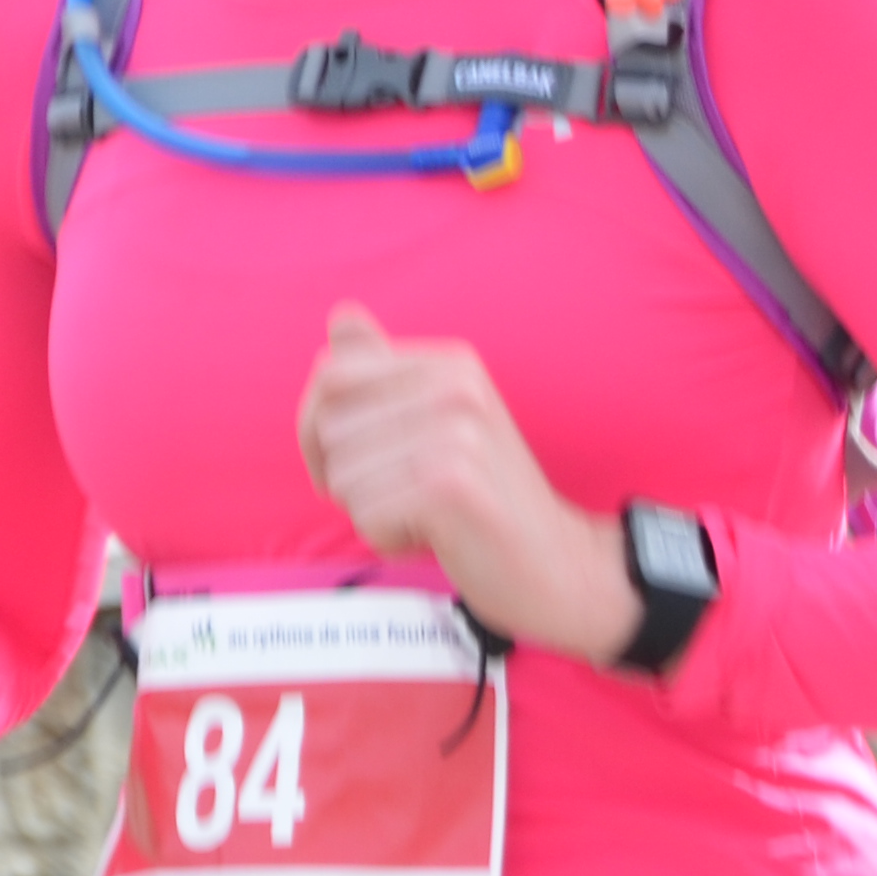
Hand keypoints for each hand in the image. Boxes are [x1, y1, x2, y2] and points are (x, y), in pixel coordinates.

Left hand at [296, 305, 639, 662]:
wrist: (556, 561)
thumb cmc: (486, 496)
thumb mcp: (439, 422)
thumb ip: (386, 370)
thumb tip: (342, 314)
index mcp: (452, 364)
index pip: (331, 376)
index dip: (320, 431)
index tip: (362, 464)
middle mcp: (457, 387)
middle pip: (329, 431)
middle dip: (347, 478)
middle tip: (406, 496)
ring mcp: (457, 433)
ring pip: (343, 479)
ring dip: (371, 513)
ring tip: (426, 515)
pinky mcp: (452, 484)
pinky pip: (366, 516)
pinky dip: (389, 540)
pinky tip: (434, 537)